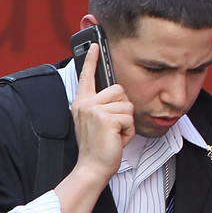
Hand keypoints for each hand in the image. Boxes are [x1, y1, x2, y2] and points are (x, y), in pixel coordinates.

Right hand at [70, 42, 134, 181]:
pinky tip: (117, 139)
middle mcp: (85, 103)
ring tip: (114, 134)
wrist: (92, 167)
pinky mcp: (106, 118)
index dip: (90, 59)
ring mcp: (94, 109)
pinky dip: (128, 131)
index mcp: (82, 102)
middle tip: (113, 127)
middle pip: (119, 90)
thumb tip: (115, 94)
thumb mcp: (95, 122)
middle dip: (123, 109)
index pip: (87, 76)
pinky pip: (129, 117)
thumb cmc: (98, 147)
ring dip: (127, 122)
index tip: (94, 45)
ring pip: (127, 105)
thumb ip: (100, 106)